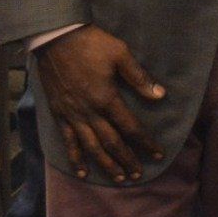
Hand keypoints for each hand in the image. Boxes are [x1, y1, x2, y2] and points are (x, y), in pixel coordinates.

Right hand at [34, 24, 164, 181]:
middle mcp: (89, 112)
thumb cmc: (92, 43)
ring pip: (91, 147)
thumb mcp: (120, 54)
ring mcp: (72, 115)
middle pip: (112, 143)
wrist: (57, 38)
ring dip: (106, 165)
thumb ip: (139, 78)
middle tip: (139, 175)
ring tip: (119, 179)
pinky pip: (68, 141)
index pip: (131, 127)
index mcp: (107, 98)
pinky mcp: (59, 114)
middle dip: (127, 160)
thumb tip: (160, 95)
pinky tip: (82, 171)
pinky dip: (75, 158)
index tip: (158, 154)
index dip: (145, 143)